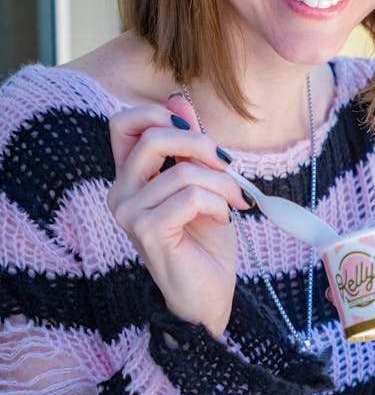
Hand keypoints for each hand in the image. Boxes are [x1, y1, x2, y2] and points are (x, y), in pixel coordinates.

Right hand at [108, 96, 246, 337]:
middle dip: (200, 143)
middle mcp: (120, 192)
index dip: (159, 114)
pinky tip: (224, 218)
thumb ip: (189, 145)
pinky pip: (190, 196)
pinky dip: (218, 203)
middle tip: (227, 166)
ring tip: (234, 201)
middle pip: (151, 135)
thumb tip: (179, 99)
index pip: (123, 123)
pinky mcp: (146, 231)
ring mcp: (128, 212)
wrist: (208, 296)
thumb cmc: (205, 242)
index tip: (196, 134)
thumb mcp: (203, 183)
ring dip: (221, 182)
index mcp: (129, 177)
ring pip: (182, 170)